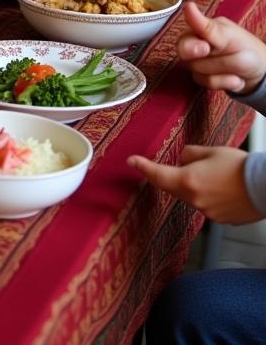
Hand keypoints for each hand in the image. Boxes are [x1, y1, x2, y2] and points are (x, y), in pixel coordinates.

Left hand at [127, 145, 261, 223]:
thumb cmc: (240, 167)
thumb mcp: (210, 151)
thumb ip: (189, 155)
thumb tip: (183, 160)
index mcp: (188, 181)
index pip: (157, 174)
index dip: (143, 166)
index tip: (132, 161)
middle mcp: (194, 200)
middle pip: (173, 187)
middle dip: (171, 175)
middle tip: (183, 165)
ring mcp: (208, 212)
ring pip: (191, 196)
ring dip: (195, 185)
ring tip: (218, 175)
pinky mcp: (221, 220)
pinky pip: (207, 205)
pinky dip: (209, 195)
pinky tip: (224, 188)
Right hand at [176, 0, 265, 93]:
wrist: (258, 73)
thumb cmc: (247, 49)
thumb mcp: (232, 36)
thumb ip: (208, 28)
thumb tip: (187, 6)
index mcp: (203, 27)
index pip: (189, 27)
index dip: (191, 31)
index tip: (203, 44)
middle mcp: (194, 42)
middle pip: (183, 49)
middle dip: (197, 53)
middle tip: (209, 52)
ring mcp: (195, 60)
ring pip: (196, 68)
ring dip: (221, 70)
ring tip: (235, 66)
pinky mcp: (200, 77)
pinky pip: (206, 82)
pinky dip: (224, 82)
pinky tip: (234, 77)